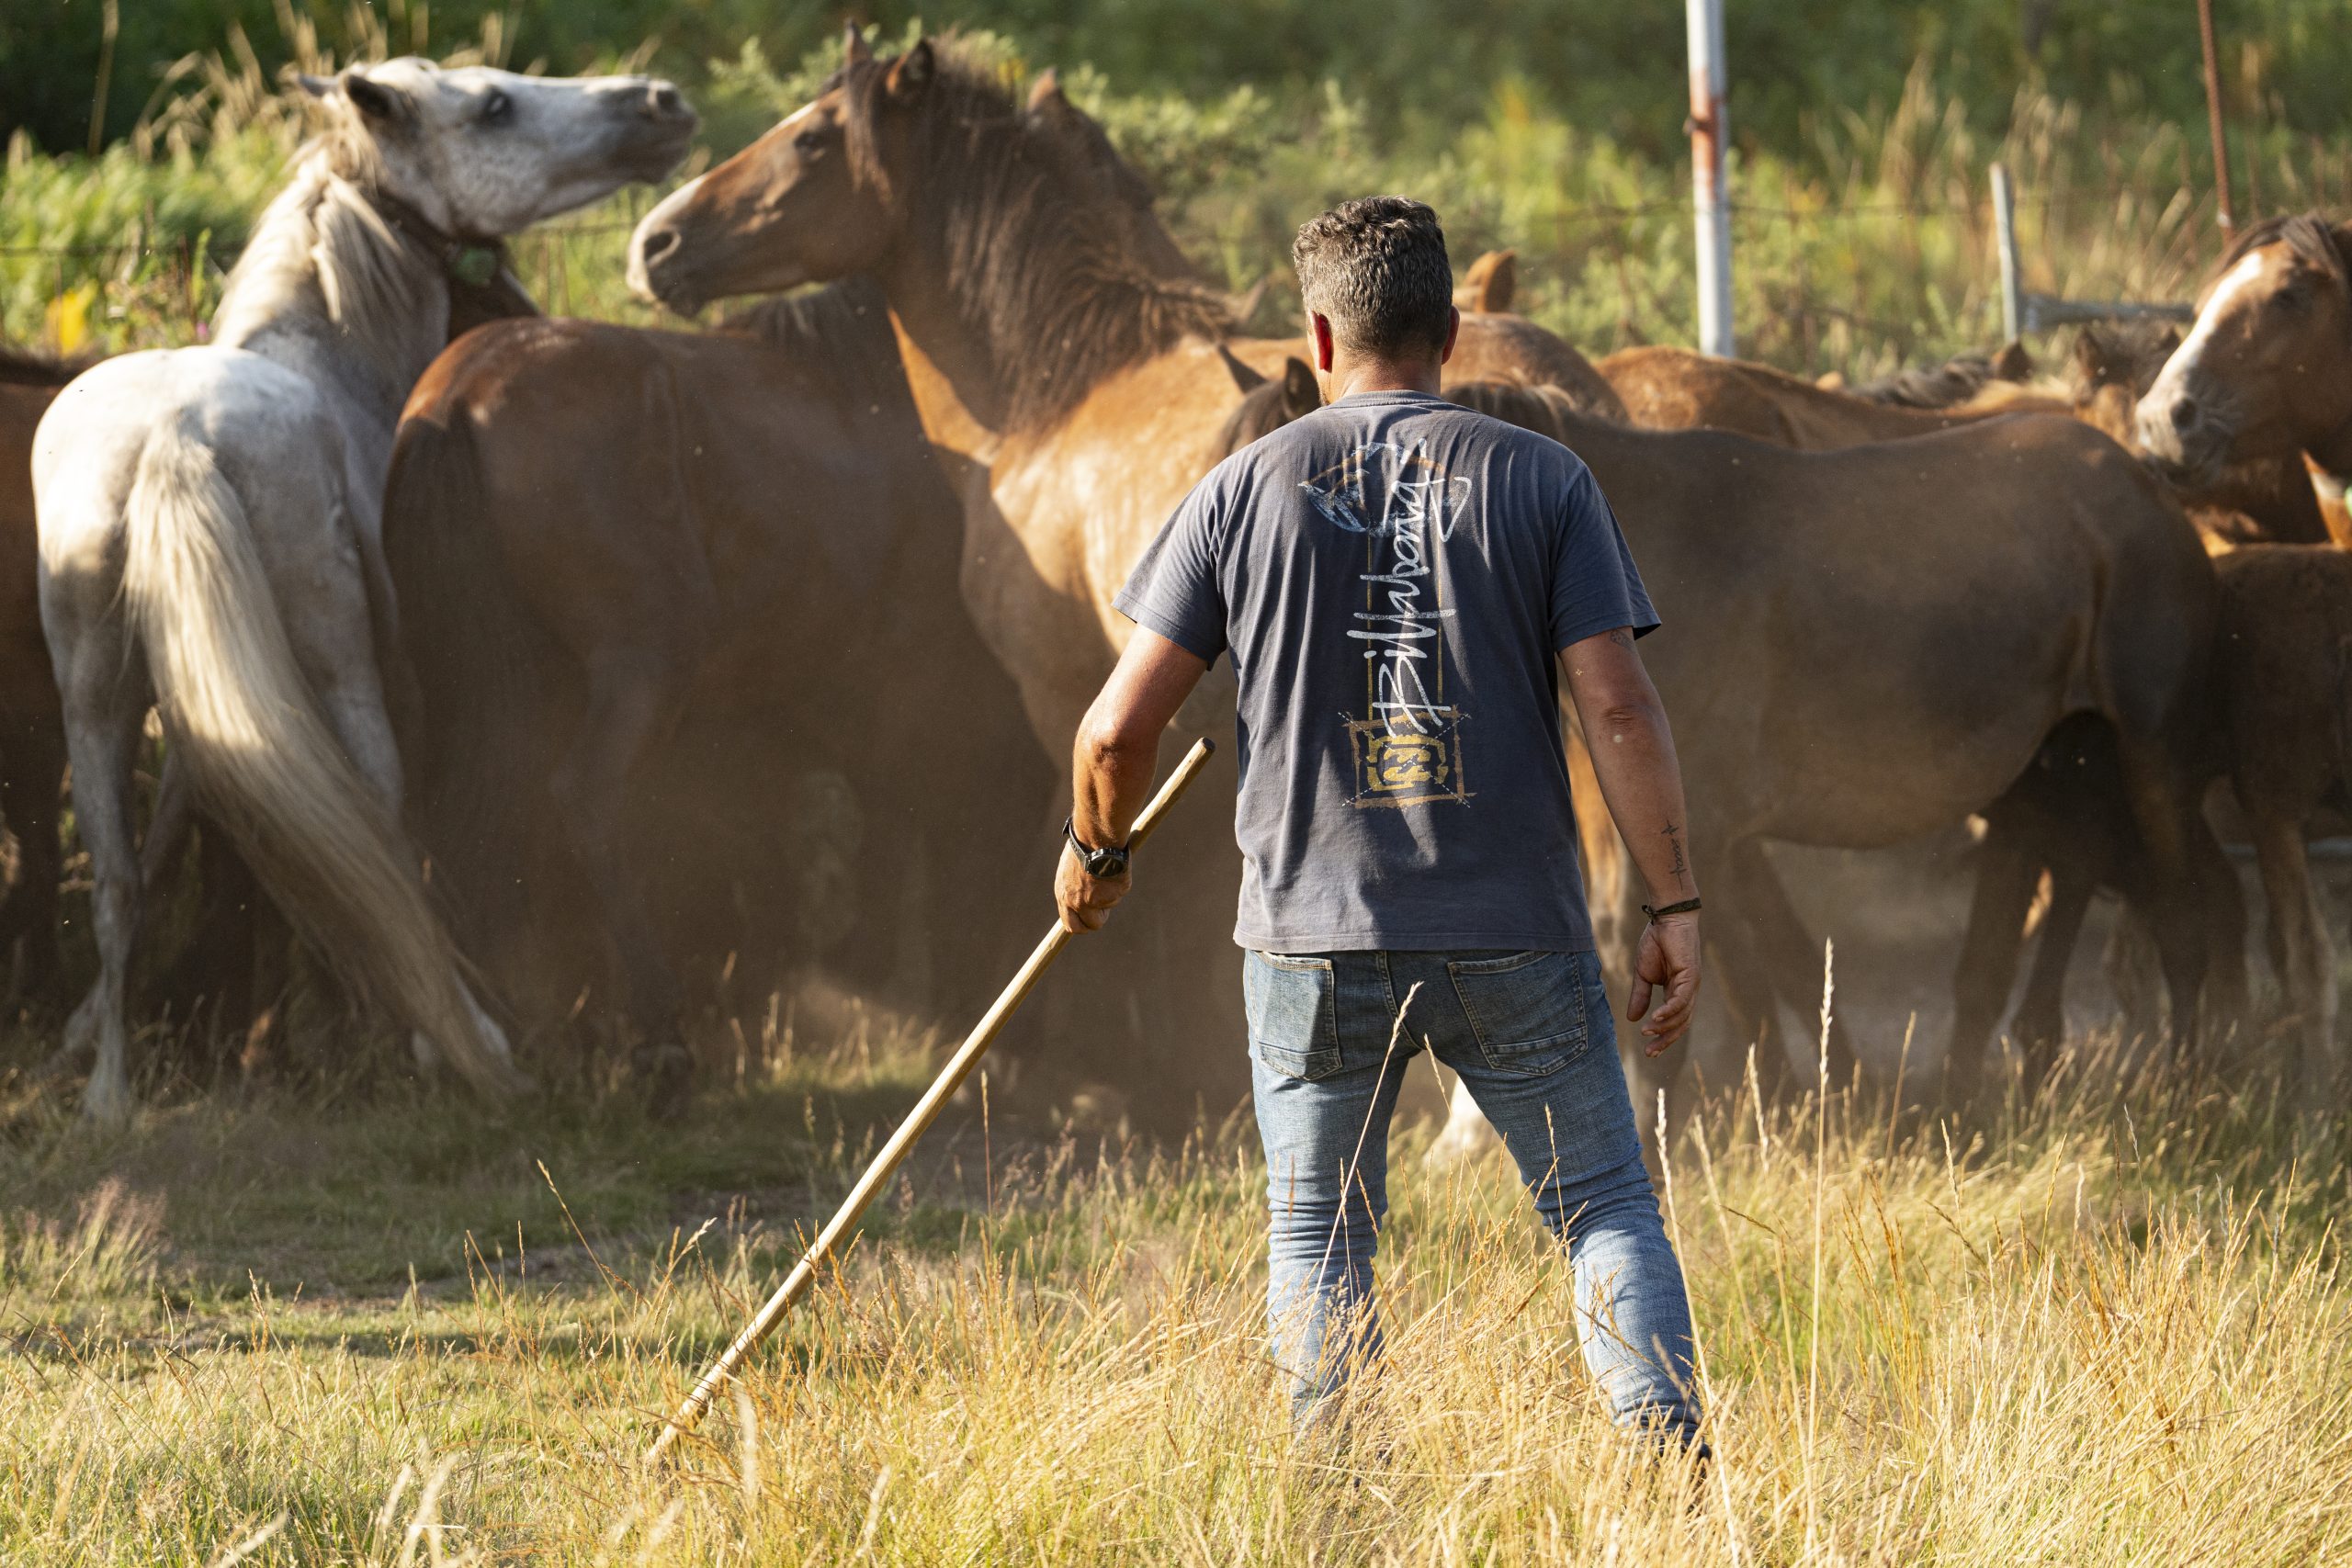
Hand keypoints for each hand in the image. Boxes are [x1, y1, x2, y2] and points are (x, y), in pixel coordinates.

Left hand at [1055, 843, 1131, 933]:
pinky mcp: (1115, 894)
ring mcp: (1098, 901)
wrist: (1095, 837)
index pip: (1071, 924)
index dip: (1082, 925)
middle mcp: (1080, 903)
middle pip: (1093, 925)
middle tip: (1104, 908)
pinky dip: (1120, 880)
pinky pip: (1121, 891)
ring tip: (1106, 869)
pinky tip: (1114, 865)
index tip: (1089, 920)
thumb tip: (1080, 901)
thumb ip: (1074, 888)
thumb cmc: (1081, 847)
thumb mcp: (1069, 870)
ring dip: (1111, 892)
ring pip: (1110, 903)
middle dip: (1100, 919)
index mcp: (1065, 897)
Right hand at [1627, 914, 1699, 1055]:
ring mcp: (1691, 986)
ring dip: (1664, 1027)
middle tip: (1649, 1052)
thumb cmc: (1656, 942)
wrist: (1666, 919)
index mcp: (1676, 992)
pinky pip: (1680, 1001)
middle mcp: (1687, 992)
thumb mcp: (1642, 974)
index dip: (1662, 1037)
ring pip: (1682, 1016)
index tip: (1647, 1051)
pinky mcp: (1691, 976)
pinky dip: (1668, 1012)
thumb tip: (1631, 1019)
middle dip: (1665, 1040)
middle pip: (1680, 1024)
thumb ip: (1640, 996)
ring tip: (1646, 1032)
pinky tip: (1655, 1019)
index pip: (1673, 1022)